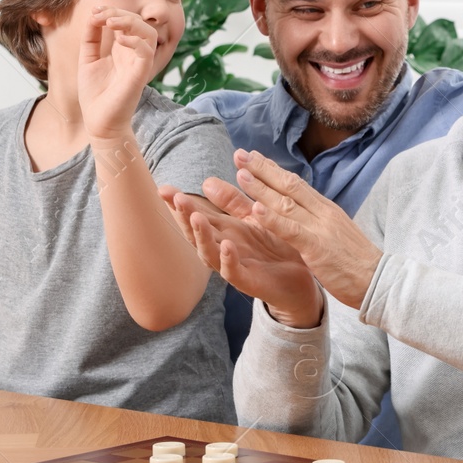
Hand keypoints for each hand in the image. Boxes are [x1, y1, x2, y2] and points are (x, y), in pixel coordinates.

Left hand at [79, 7, 156, 140]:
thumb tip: (93, 15)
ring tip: (111, 22)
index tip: (95, 11)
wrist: (99, 122)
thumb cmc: (95, 94)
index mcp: (122, 50)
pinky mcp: (140, 75)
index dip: (112, 11)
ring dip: (131, 22)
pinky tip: (119, 40)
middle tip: (101, 14)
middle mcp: (133, 54)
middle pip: (139, 22)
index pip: (126, 21)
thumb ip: (92, 38)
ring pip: (149, 33)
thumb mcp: (88, 59)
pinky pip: (147, 52)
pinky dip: (135, 41)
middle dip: (120, 12)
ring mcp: (138, 64)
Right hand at [160, 180, 322, 327]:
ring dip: (202, 236)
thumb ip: (232, 201)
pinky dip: (228, 260)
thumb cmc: (273, 247)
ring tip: (196, 217)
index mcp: (223, 232)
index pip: (195, 215)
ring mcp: (233, 266)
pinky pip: (233, 272)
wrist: (299, 279)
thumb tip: (207, 181)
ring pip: (209, 253)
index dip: (179, 204)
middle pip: (196, 233)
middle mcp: (222, 248)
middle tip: (177, 198)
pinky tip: (227, 246)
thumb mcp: (253, 219)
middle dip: (184, 216)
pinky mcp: (249, 281)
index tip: (164, 188)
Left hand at [231, 150, 381, 311]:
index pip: (297, 183)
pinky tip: (255, 209)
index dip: (274, 169)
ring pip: (285, 203)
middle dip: (262, 169)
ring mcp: (320, 228)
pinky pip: (290, 230)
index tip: (255, 157)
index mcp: (327, 209)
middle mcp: (323, 212)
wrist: (380, 280)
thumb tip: (305, 212)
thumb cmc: (357, 262)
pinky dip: (272, 219)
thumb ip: (321, 221)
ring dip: (261, 187)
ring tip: (240, 173)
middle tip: (240, 153)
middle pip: (289, 185)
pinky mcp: (317, 247)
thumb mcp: (338, 233)